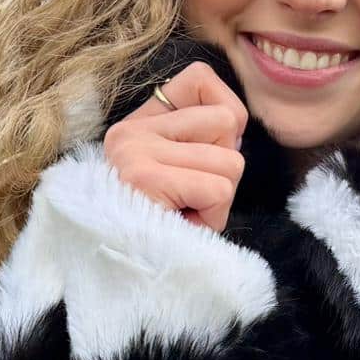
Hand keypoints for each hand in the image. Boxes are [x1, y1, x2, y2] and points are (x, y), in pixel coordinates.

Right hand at [102, 59, 248, 233]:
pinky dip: (213, 216)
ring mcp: (135, 152)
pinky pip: (219, 189)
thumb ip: (201, 141)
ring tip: (185, 214)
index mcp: (138, 125)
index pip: (200, 78)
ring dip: (220, 198)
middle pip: (227, 123)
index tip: (208, 153)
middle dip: (225, 169)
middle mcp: (131, 132)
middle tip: (192, 198)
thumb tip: (236, 122)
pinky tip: (183, 227)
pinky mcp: (144, 178)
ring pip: (230, 160)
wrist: (123, 281)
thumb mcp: (180, 176)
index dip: (225, 113)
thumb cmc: (163, 231)